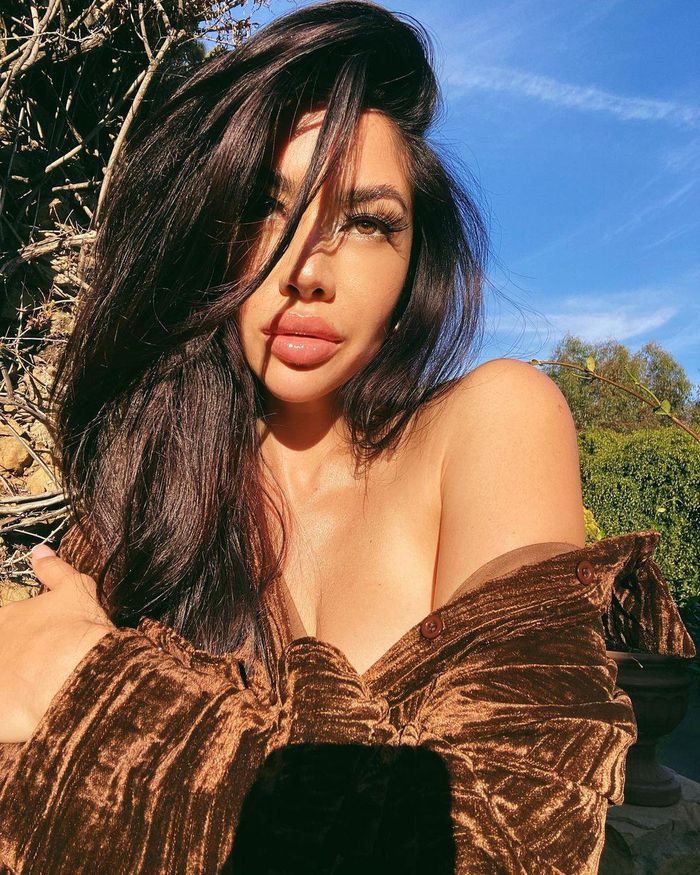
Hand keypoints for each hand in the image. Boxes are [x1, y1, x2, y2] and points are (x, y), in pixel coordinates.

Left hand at [0, 545, 114, 743]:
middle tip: (35, 668)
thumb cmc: (80, 630)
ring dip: (10, 679)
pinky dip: (6, 714)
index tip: (35, 644)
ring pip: (1, 678)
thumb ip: (54, 569)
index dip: (18, 636)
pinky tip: (17, 711)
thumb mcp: (75, 589)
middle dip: (12, 658)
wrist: (78, 673)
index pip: (4, 623)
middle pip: (3, 649)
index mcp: (8, 618)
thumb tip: (38, 551)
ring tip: (28, 686)